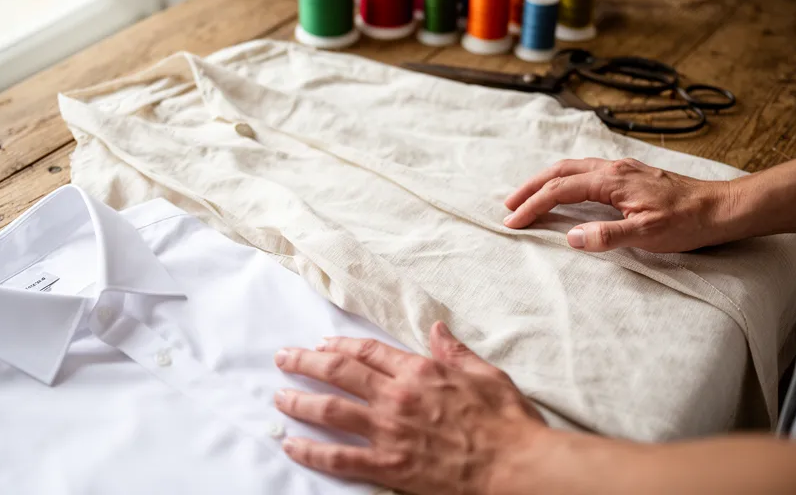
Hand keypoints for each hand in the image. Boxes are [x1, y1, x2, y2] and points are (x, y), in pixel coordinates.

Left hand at [273, 322, 547, 494]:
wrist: (516, 465)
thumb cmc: (506, 422)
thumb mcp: (486, 374)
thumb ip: (454, 352)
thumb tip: (437, 329)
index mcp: (419, 371)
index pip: (368, 351)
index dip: (340, 345)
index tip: (322, 343)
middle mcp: (397, 396)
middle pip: (339, 372)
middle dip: (305, 363)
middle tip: (284, 359)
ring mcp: (389, 431)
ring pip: (330, 410)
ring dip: (299, 401)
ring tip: (279, 397)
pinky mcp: (388, 465)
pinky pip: (339, 457)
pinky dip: (311, 451)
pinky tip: (291, 445)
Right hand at [502, 158, 736, 252]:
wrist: (722, 208)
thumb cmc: (688, 222)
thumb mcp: (648, 235)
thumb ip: (607, 235)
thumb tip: (572, 237)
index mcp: (612, 181)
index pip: (560, 191)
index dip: (533, 206)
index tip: (513, 222)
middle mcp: (613, 168)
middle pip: (559, 171)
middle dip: (530, 188)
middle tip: (508, 205)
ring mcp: (622, 169)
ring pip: (572, 167)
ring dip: (546, 181)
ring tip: (528, 196)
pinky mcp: (631, 174)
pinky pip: (586, 170)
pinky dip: (565, 179)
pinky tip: (566, 190)